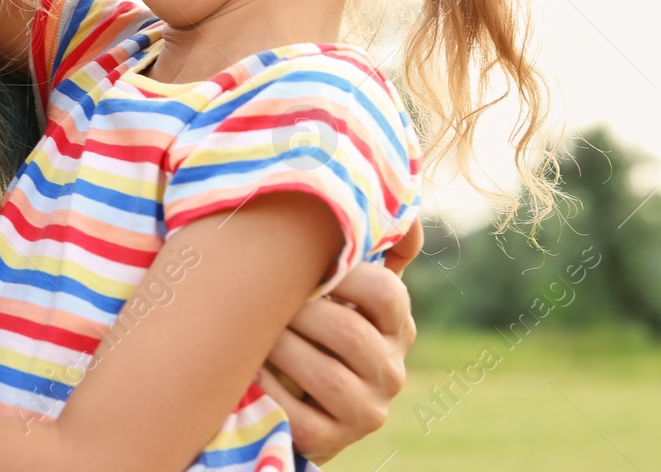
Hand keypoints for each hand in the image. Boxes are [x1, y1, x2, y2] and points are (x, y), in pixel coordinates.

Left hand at [260, 237, 418, 462]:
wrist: (303, 398)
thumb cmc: (317, 323)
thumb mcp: (347, 290)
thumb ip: (373, 248)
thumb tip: (409, 218)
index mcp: (397, 326)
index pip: (384, 292)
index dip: (341, 275)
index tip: (306, 267)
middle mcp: (391, 372)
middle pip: (348, 332)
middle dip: (301, 312)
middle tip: (268, 298)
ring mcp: (367, 412)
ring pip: (324, 375)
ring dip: (282, 347)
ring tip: (259, 331)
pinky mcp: (333, 442)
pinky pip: (298, 414)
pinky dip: (269, 387)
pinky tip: (252, 370)